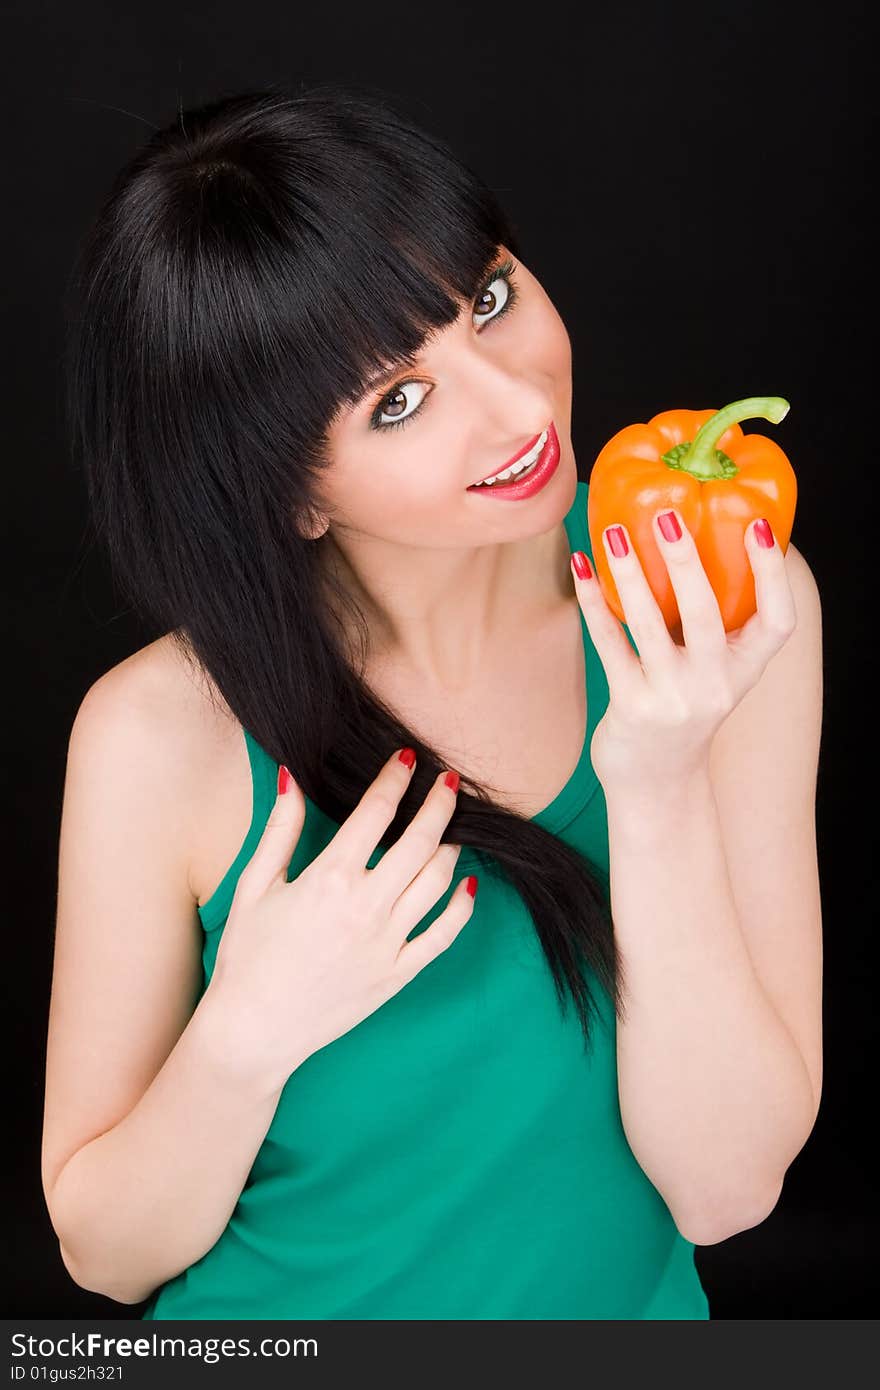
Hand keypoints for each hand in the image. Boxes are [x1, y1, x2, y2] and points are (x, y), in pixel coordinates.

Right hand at [207, 750, 475, 1094]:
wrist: (253, 1030)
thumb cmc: (247, 956)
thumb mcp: (255, 885)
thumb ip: (280, 829)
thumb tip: (289, 776)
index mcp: (330, 878)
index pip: (377, 812)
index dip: (395, 778)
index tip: (407, 758)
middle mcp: (367, 906)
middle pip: (421, 840)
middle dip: (440, 803)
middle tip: (448, 780)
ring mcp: (388, 943)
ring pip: (438, 882)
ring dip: (452, 846)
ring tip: (453, 827)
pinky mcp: (398, 974)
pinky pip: (444, 935)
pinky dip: (462, 907)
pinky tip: (468, 886)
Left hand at [570, 508, 797, 790]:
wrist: (657, 780)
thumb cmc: (684, 705)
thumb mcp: (715, 671)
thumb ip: (714, 623)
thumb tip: (695, 539)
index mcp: (745, 669)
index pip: (778, 620)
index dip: (772, 574)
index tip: (760, 526)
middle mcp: (715, 686)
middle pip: (706, 614)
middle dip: (686, 561)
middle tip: (668, 516)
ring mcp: (672, 698)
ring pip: (649, 625)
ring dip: (630, 574)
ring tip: (614, 533)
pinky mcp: (632, 706)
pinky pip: (610, 643)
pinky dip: (594, 603)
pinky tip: (582, 568)